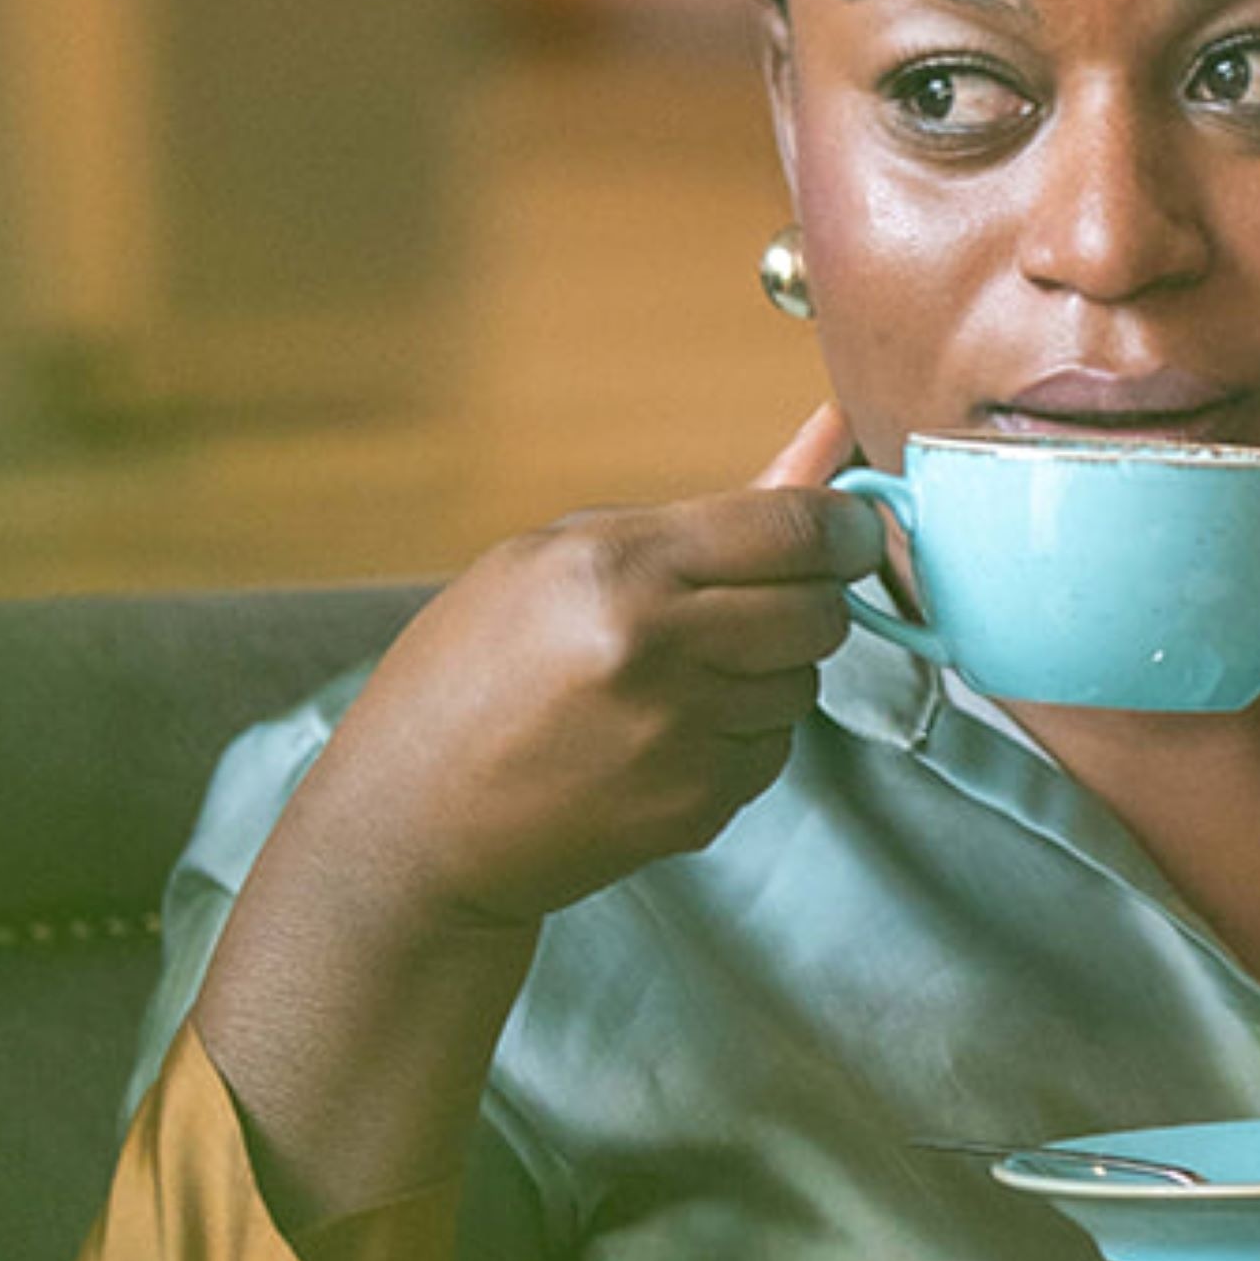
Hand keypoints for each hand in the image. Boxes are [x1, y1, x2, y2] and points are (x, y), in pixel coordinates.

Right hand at [292, 400, 878, 949]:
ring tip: (674, 681)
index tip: (848, 534)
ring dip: (764, 677)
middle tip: (746, 609)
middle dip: (805, 604)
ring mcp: (678, 737)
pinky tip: (661, 739)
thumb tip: (832, 437)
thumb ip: (710, 510)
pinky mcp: (694, 807)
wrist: (411, 823)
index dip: (843, 529)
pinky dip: (737, 740)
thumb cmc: (472, 673)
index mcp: (615, 567)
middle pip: (819, 611)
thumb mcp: (559, 558)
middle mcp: (655, 649)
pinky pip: (770, 752)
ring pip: (802, 687)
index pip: (793, 529)